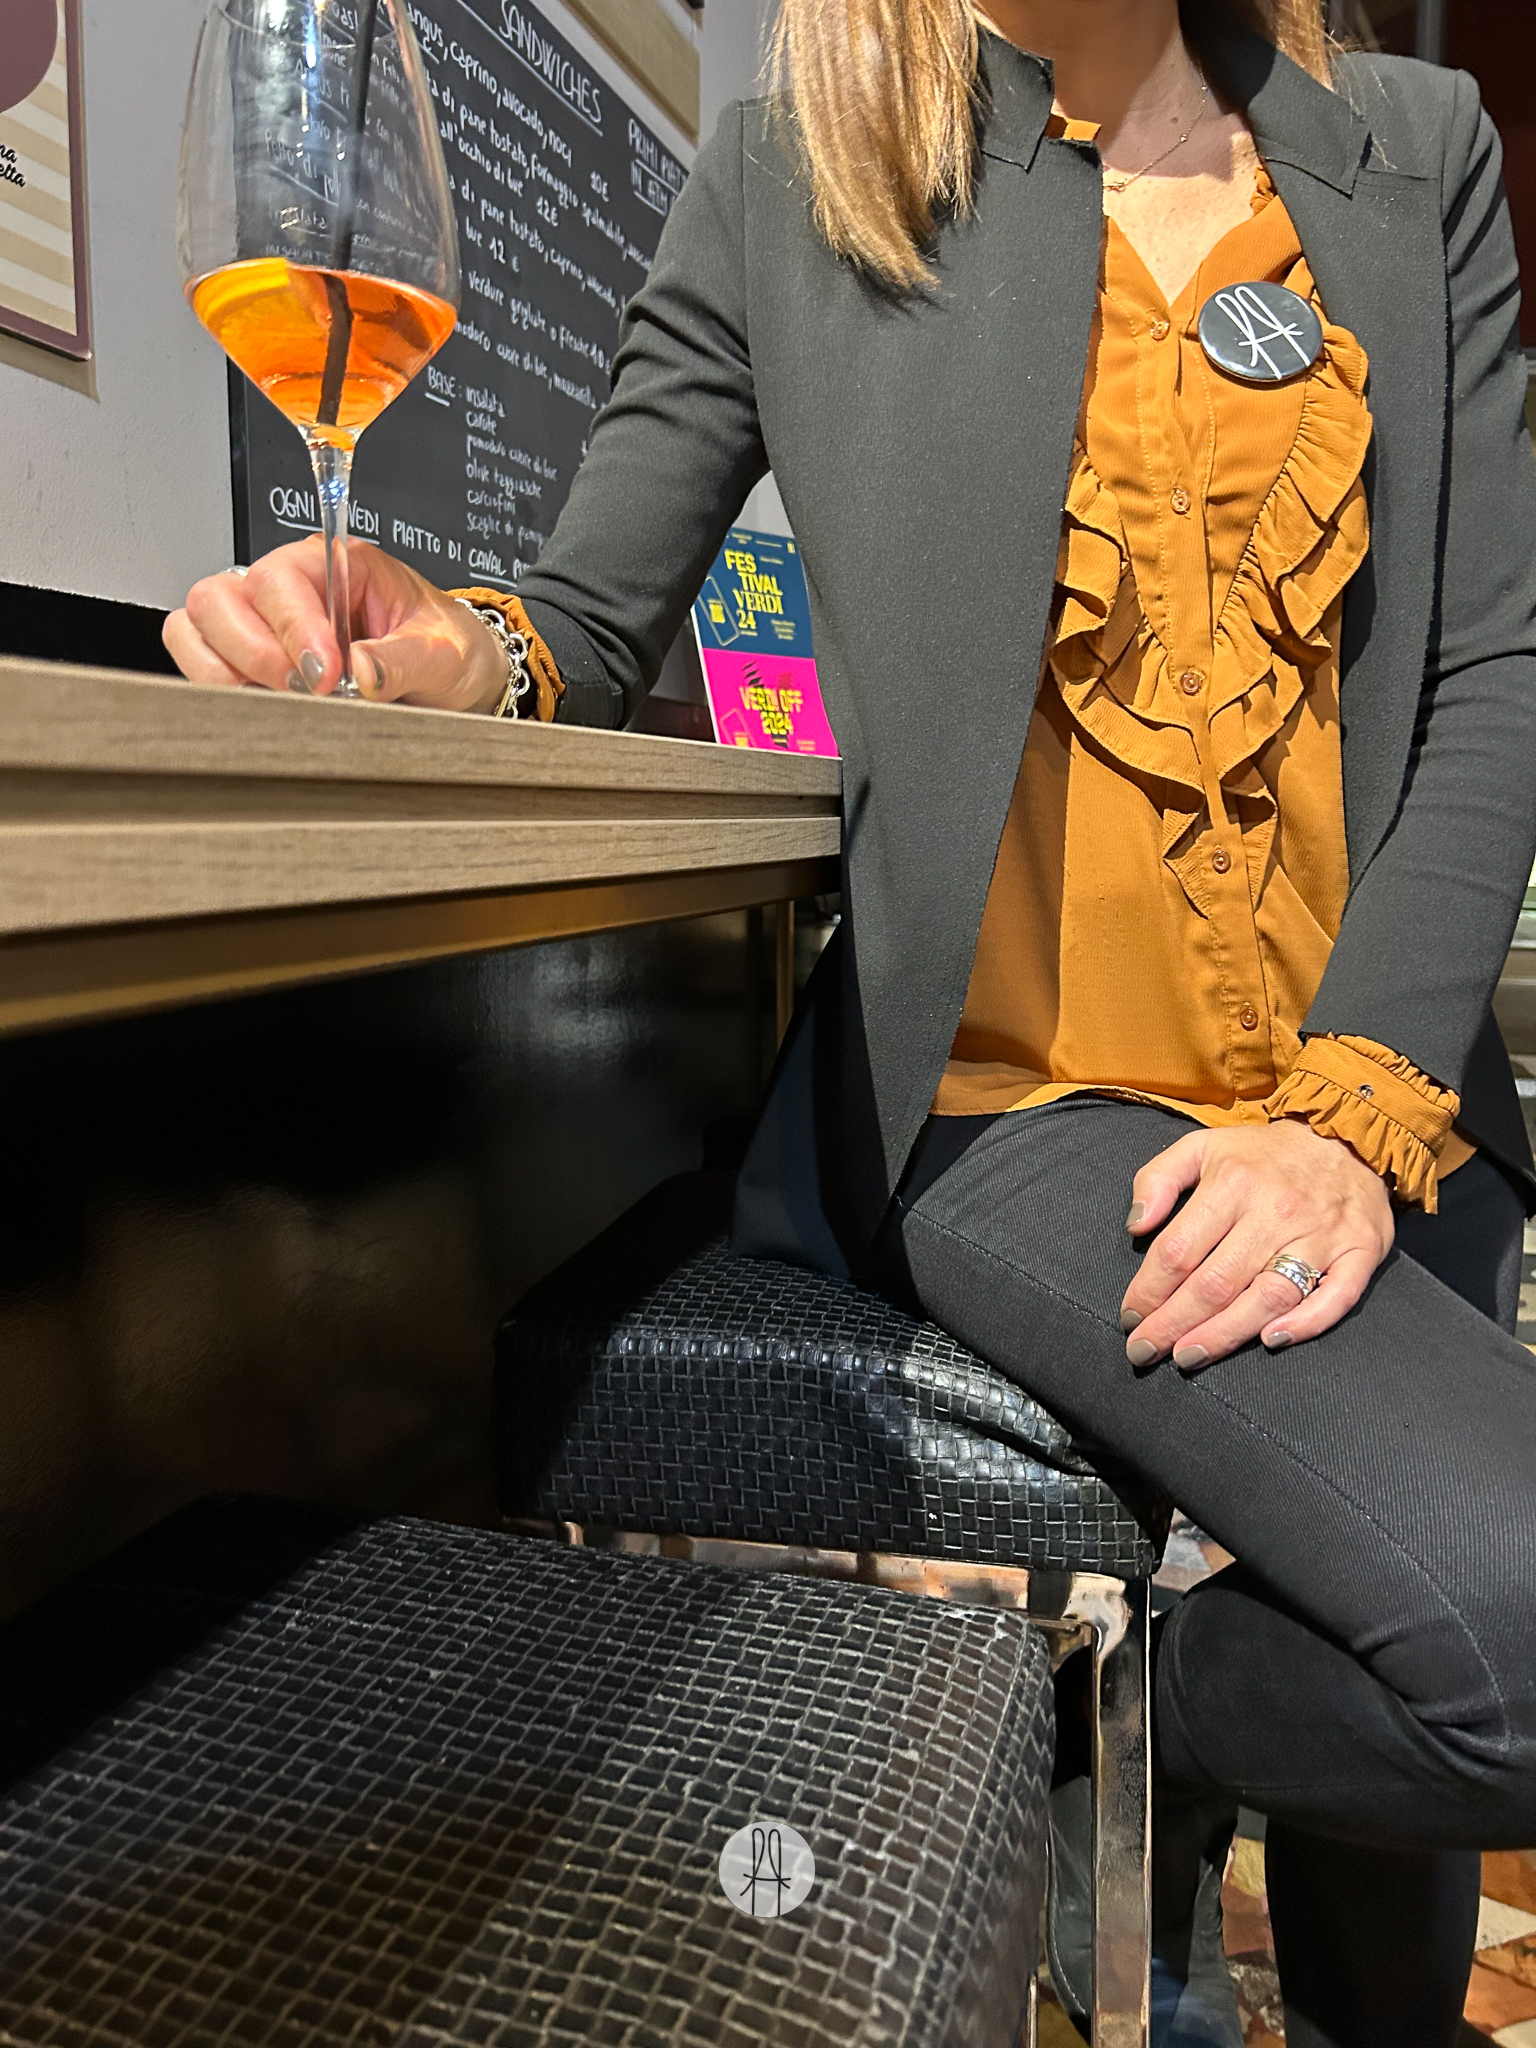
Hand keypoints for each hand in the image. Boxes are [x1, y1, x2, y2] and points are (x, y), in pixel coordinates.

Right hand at [163, 536, 509, 714]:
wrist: (460, 679)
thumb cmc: (450, 650)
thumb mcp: (444, 651)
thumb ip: (402, 659)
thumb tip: (359, 673)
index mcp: (336, 565)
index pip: (278, 580)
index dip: (291, 628)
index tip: (325, 675)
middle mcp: (291, 590)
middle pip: (217, 599)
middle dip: (252, 653)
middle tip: (304, 692)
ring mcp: (264, 626)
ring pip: (196, 631)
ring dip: (228, 674)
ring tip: (285, 702)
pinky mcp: (254, 665)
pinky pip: (203, 668)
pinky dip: (222, 693)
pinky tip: (269, 710)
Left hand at [1119, 1120, 1394, 1370]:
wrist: (1346, 1135)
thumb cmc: (1263, 1154)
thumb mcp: (1201, 1146)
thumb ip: (1158, 1179)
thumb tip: (1135, 1226)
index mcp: (1233, 1182)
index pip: (1179, 1250)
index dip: (1148, 1290)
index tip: (1129, 1317)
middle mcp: (1277, 1210)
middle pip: (1217, 1282)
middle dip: (1174, 1323)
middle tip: (1144, 1351)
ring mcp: (1322, 1234)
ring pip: (1269, 1297)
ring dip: (1225, 1334)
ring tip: (1188, 1356)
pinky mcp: (1360, 1251)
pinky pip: (1337, 1297)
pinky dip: (1306, 1323)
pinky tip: (1270, 1340)